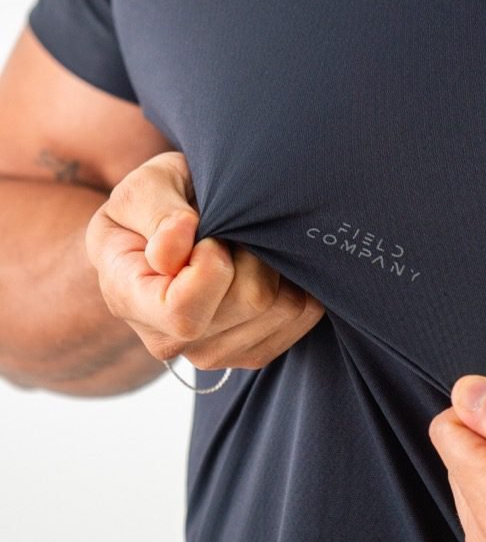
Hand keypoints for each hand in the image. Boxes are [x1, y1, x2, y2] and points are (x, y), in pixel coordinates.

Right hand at [85, 150, 325, 370]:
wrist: (166, 232)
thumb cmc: (153, 205)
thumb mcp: (145, 187)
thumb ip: (156, 212)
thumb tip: (174, 250)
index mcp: (128, 298)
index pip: (184, 311)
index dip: (211, 265)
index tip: (208, 235)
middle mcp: (167, 340)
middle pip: (249, 302)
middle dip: (250, 253)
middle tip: (230, 232)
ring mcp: (211, 354)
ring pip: (282, 308)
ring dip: (274, 265)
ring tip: (242, 247)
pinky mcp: (250, 353)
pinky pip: (302, 316)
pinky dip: (294, 282)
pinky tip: (263, 266)